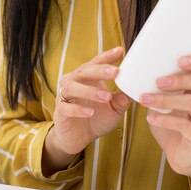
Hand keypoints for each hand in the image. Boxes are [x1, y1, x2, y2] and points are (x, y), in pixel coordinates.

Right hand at [43, 47, 130, 172]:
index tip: (120, 51)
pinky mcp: (60, 112)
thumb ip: (121, 101)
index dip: (107, 57)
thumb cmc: (96, 118)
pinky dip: (78, 109)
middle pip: (83, 71)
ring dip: (90, 90)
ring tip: (106, 96)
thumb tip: (131, 92)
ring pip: (72, 87)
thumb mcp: (114, 110)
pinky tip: (90, 112)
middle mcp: (74, 83)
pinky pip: (66, 107)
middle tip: (115, 72)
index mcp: (88, 78)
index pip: (96, 63)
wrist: (78, 138)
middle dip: (99, 70)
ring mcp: (65, 96)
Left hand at [140, 54, 190, 189]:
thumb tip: (137, 65)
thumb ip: (161, 82)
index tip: (179, 59)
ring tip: (146, 98)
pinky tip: (150, 118)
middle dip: (182, 79)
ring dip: (167, 99)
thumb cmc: (174, 118)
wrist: (181, 151)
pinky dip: (165, 120)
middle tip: (159, 81)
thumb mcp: (168, 97)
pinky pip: (184, 126)